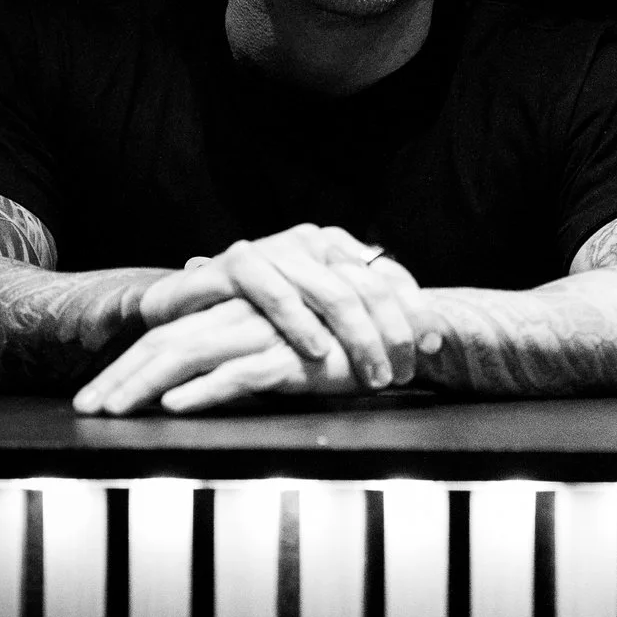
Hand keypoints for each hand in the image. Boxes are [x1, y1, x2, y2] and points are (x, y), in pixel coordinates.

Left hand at [74, 297, 326, 414]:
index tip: (92, 398)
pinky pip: (239, 374)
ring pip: (189, 355)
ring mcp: (263, 334)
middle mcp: (239, 317)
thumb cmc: (337, 344)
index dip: (124, 365)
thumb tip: (188, 335)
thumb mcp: (277, 342)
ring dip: (144, 385)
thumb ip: (235, 341)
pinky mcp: (291, 358)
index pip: (165, 336)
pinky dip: (204, 392)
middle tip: (83, 410)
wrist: (398, 333)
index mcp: (232, 314)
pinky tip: (174, 408)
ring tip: (111, 413)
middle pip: (163, 344)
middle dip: (118, 377)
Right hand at [133, 224, 423, 392]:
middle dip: (392, 335)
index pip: (389, 274)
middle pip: (369, 287)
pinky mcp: (237, 263)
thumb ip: (356, 317)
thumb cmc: (255, 318)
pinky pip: (277, 294)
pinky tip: (318, 352)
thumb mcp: (314, 315)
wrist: (184, 307)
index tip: (431, 346)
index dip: (415, 310)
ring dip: (358, 339)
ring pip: (332, 293)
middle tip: (401, 374)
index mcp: (335, 246)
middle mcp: (310, 241)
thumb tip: (420, 339)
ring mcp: (274, 248)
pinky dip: (301, 325)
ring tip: (372, 376)